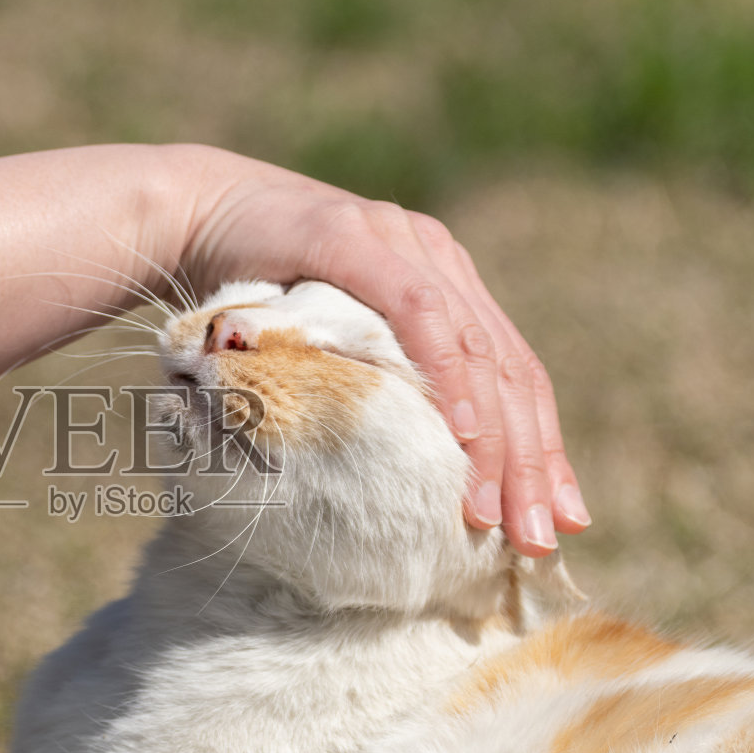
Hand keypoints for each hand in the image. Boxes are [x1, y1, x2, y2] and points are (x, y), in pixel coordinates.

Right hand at [170, 147, 588, 555]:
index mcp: (445, 283)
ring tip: (498, 509)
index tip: (564, 518)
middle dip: (532, 461)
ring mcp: (403, 242)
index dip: (544, 446)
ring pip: (477, 348)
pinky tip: (463, 434)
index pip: (513, 373)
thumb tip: (403, 477)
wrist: (189, 214)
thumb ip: (375, 384)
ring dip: (495, 438)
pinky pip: (420, 312)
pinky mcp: (357, 237)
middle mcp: (438, 258)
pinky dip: (447, 376)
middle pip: (509, 369)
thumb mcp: (326, 348)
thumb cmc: (249, 292)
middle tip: (541, 538)